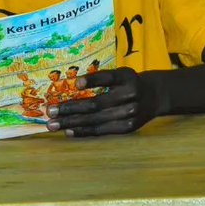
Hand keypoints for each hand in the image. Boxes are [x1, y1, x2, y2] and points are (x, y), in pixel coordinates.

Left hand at [46, 67, 162, 136]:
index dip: (92, 80)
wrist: (154, 96)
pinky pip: (101, 131)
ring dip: (71, 123)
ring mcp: (129, 114)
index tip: (74, 82)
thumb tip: (70, 85)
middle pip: (96, 104)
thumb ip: (101, 78)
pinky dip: (83, 131)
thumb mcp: (120, 73)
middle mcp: (130, 95)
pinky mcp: (127, 128)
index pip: (108, 78)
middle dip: (70, 108)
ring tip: (53, 124)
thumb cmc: (128, 83)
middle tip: (50, 110)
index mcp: (127, 77)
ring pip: (95, 120)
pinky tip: (69, 131)